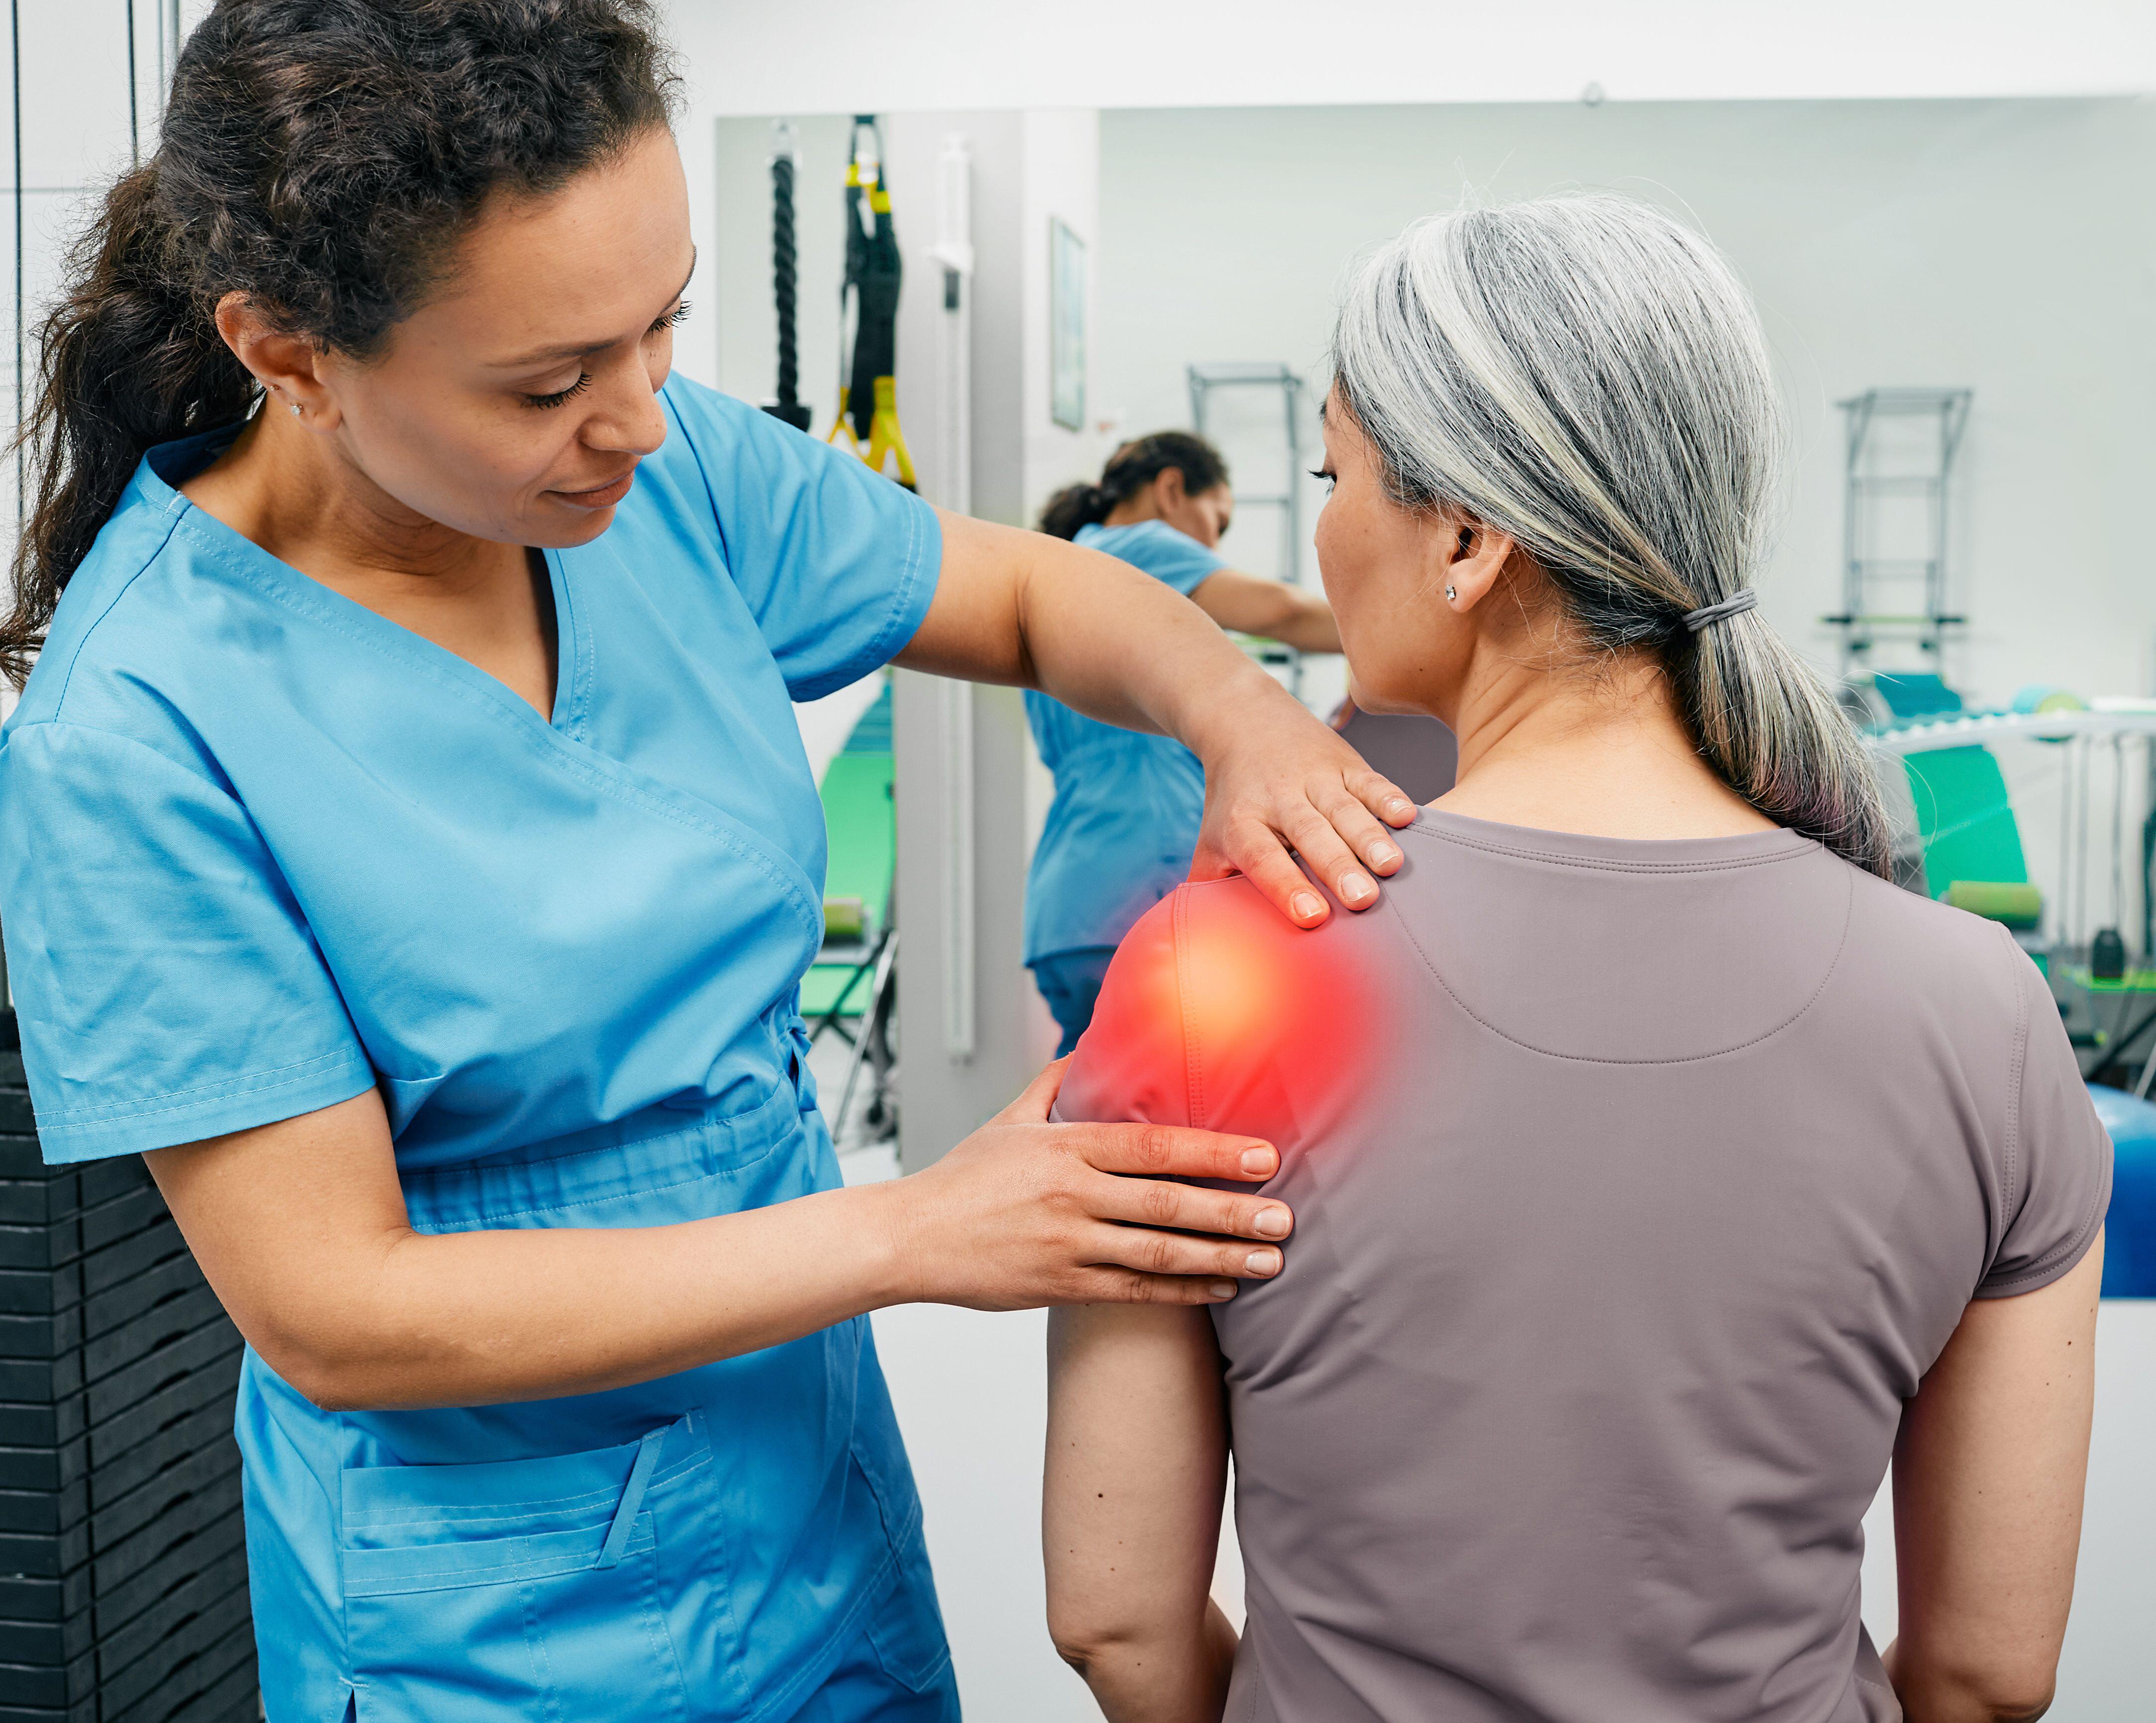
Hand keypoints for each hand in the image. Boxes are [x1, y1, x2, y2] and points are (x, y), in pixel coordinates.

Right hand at [880, 1061, 1294, 1310]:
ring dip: (1221, 1255)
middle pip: (1166, 1202)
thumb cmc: (963, 1177)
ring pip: (1157, 1254)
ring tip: (1271, 1257)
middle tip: (1287, 1215)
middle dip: (1232, 1210)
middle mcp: (1070, 1194)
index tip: (1265, 1155)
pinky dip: (1183, 1290)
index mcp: (1064, 1146)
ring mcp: (1066, 1244)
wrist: (909, 1238)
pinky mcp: (1059, 1287)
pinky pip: (1135, 1293)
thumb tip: (1089, 1040)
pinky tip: (1223, 1285)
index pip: (1153, 1145)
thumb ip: (1055, 1082)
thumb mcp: (1008, 1120)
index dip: (1213, 1151)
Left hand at [1188, 678, 1414, 926]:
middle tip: (1362, 899)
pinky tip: (1408, 817)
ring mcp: (1314, 778)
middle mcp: (1279, 799)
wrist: (1244, 722)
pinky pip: (1369, 780)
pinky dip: (1388, 796)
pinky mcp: (1344, 763)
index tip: (1311, 917)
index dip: (1286, 886)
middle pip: (1310, 834)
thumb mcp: (1212, 842)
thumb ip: (1210, 890)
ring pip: (1344, 809)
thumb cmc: (1234, 802)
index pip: (1264, 857)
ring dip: (1369, 837)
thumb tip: (1211, 947)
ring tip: (1391, 867)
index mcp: (1244, 823)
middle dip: (1337, 866)